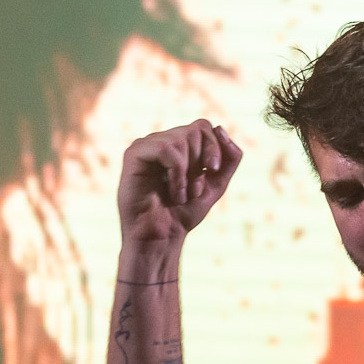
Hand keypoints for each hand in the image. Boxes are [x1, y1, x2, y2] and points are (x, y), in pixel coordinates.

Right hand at [117, 119, 242, 245]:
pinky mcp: (134, 154)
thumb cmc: (183, 214)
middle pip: (196, 129)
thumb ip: (228, 159)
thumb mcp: (216, 184)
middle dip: (202, 162)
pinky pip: (166, 149)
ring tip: (182, 195)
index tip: (214, 171)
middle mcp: (161, 141)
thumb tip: (222, 129)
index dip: (214, 146)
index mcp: (178, 145)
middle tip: (194, 191)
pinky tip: (174, 193)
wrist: (162, 237)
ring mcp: (146, 146)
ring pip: (182, 138)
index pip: (203, 126)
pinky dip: (177, 173)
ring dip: (190, 173)